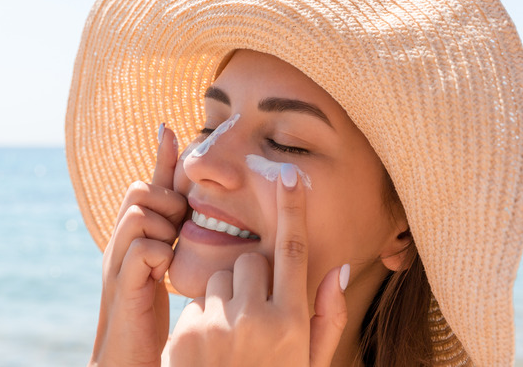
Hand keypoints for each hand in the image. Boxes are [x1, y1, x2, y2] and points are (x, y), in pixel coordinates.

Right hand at [89, 125, 186, 366]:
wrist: (128, 359)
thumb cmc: (150, 315)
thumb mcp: (166, 270)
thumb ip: (176, 239)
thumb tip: (193, 212)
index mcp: (135, 237)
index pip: (147, 186)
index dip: (160, 158)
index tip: (170, 127)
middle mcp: (121, 243)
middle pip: (139, 190)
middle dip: (165, 200)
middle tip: (178, 228)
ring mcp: (117, 262)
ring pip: (138, 212)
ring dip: (163, 225)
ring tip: (171, 250)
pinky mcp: (122, 285)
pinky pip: (141, 248)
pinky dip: (158, 254)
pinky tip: (164, 273)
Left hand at [168, 163, 348, 366]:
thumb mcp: (310, 362)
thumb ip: (327, 317)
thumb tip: (338, 267)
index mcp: (292, 323)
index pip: (293, 252)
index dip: (291, 209)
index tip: (288, 175)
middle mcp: (256, 320)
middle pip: (249, 261)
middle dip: (251, 278)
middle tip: (253, 316)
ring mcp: (217, 327)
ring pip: (219, 279)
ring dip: (226, 299)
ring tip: (231, 340)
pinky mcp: (185, 335)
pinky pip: (196, 304)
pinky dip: (203, 319)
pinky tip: (209, 353)